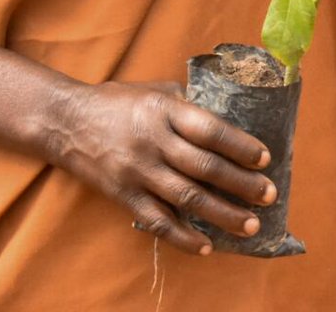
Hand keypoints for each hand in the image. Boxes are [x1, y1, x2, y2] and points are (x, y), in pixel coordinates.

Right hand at [52, 80, 276, 254]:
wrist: (66, 121)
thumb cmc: (116, 101)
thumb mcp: (153, 90)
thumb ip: (186, 104)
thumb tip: (223, 118)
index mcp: (164, 109)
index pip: (210, 129)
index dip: (240, 145)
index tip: (265, 158)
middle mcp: (153, 140)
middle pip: (205, 167)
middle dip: (241, 184)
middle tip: (269, 195)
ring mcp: (138, 170)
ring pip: (187, 198)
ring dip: (222, 215)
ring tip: (250, 225)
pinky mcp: (125, 195)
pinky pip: (158, 221)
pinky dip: (183, 237)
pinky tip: (205, 246)